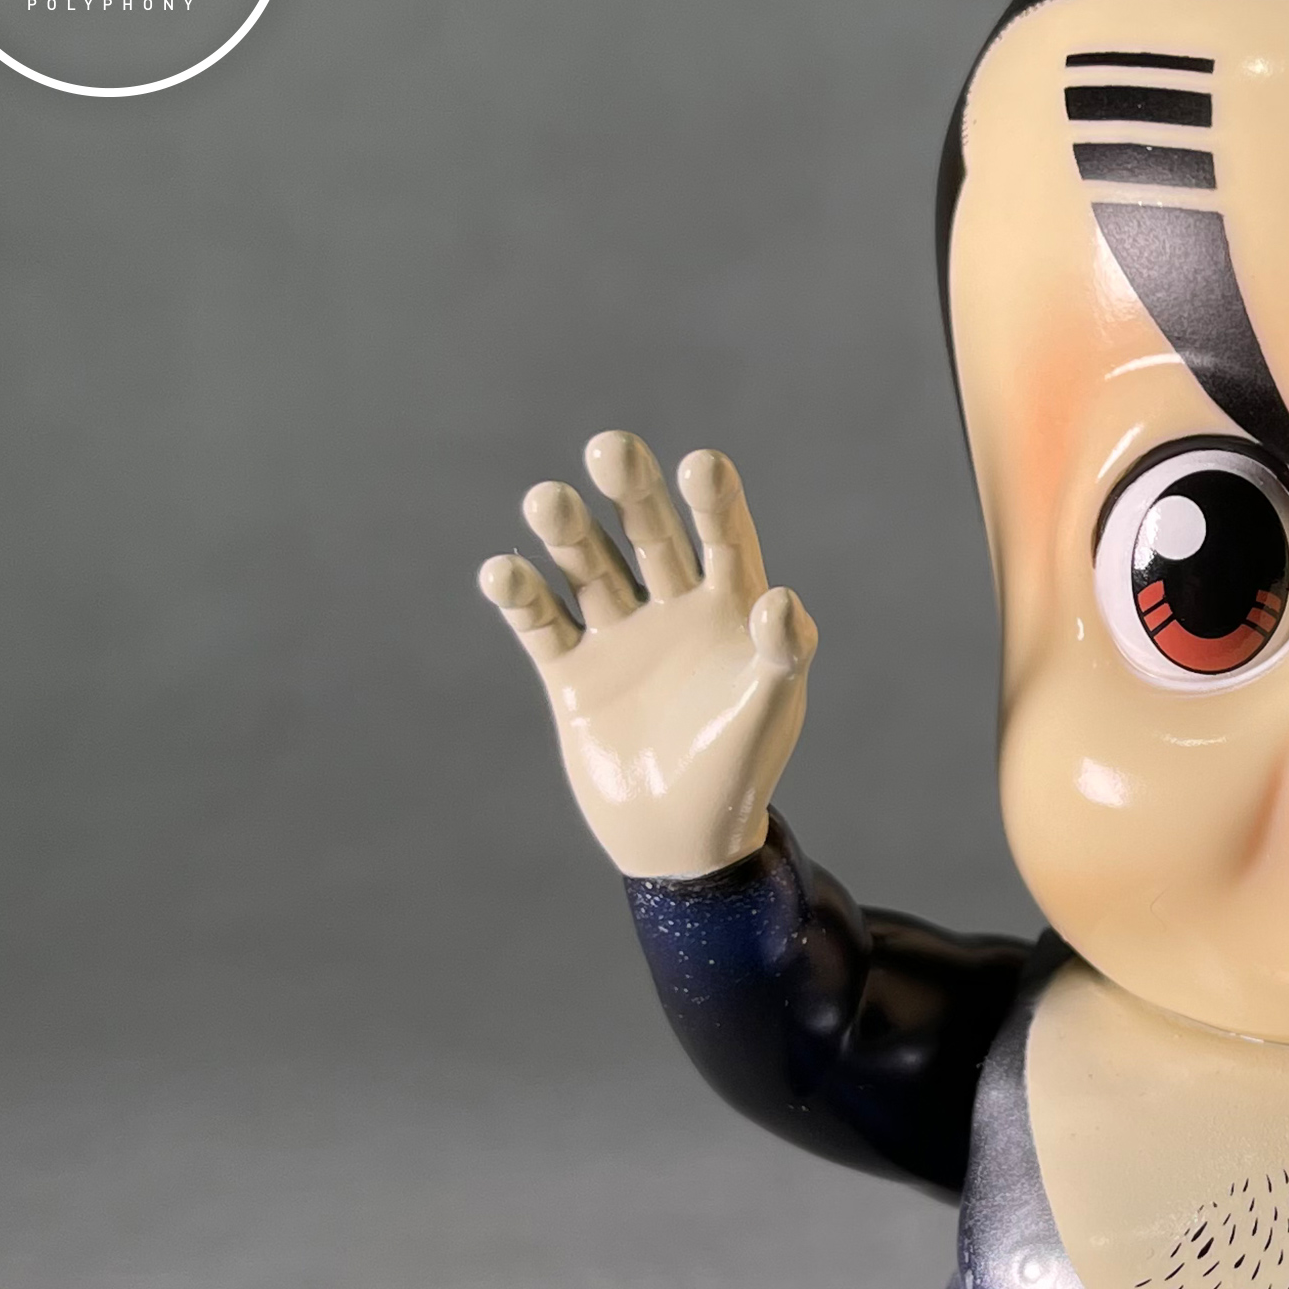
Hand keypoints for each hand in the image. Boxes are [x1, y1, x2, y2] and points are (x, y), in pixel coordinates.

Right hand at [478, 434, 818, 879]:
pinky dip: (521, 595)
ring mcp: (619, 636)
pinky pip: (541, 622)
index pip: (724, 540)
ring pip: (588, 566)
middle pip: (649, 534)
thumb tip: (782, 600)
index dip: (713, 501)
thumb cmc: (740, 773)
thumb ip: (783, 654)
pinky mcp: (572, 672)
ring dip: (567, 531)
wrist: (682, 842)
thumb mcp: (772, 710)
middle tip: (612, 446)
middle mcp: (673, 610)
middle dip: (631, 491)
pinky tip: (504, 571)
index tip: (700, 464)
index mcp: (731, 612)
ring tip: (546, 499)